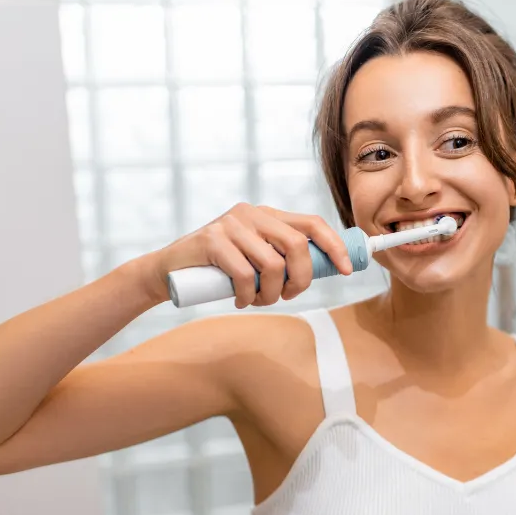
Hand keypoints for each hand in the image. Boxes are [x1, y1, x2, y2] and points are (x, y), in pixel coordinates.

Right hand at [139, 203, 352, 308]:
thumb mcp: (257, 259)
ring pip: (272, 265)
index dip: (334, 247)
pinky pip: (245, 274)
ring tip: (257, 300)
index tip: (345, 271)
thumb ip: (284, 259)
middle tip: (287, 296)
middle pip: (298, 246)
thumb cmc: (221, 270)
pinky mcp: (212, 240)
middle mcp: (252, 213)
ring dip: (270, 294)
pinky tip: (239, 301)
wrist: (170, 271)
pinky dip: (246, 296)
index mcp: (268, 215)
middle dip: (300, 280)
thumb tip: (326, 269)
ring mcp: (231, 224)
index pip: (312, 223)